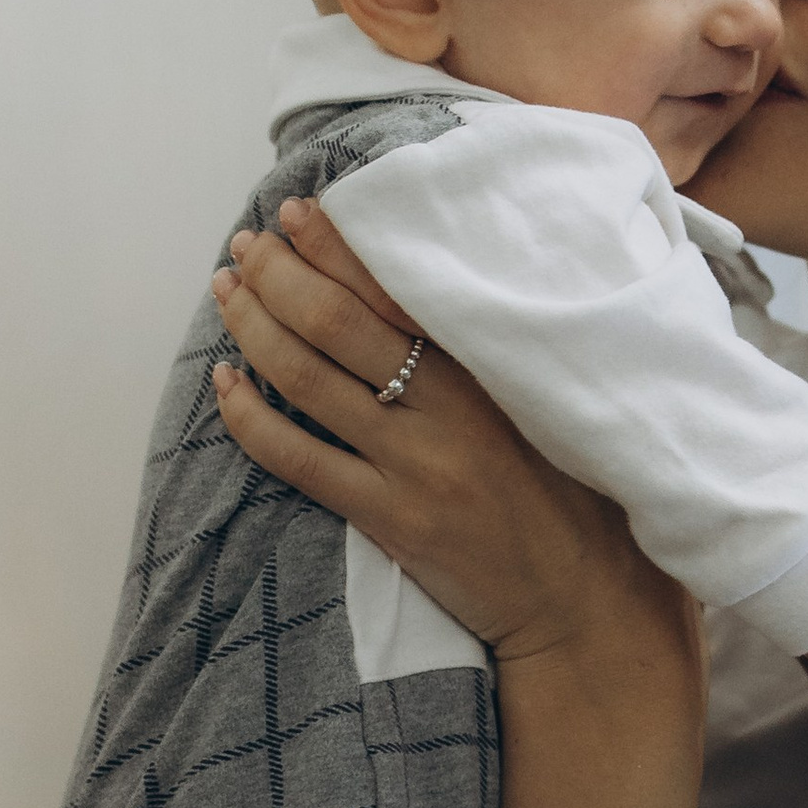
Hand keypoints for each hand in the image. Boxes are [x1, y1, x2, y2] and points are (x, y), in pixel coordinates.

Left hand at [210, 204, 686, 674]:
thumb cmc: (570, 495)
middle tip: (247, 246)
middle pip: (337, 321)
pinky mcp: (391, 520)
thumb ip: (482, 353)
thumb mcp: (539, 402)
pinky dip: (250, 418)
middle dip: (279, 273)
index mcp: (487, 366)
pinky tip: (224, 384)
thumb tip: (410, 289)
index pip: (395, 285)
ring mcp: (414, 465)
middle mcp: (447, 408)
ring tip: (226, 292)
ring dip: (253, 326)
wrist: (584, 596)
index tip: (296, 210)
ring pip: (307, 378)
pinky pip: (297, 460)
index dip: (335, 243)